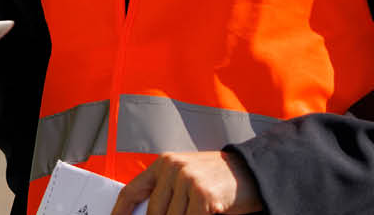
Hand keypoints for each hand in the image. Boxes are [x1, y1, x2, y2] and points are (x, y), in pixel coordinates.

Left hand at [112, 151, 263, 214]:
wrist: (253, 173)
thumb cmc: (218, 180)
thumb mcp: (186, 179)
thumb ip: (167, 193)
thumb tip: (148, 214)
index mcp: (164, 163)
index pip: (132, 190)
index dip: (120, 210)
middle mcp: (172, 168)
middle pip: (152, 212)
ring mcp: (187, 180)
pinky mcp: (203, 195)